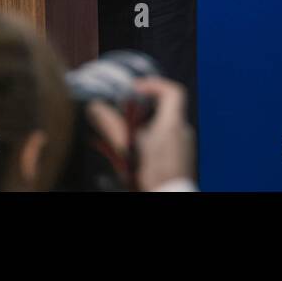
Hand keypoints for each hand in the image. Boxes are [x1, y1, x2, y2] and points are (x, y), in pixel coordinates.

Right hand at [85, 76, 195, 190]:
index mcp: (173, 124)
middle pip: (168, 108)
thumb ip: (112, 125)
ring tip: (130, 136)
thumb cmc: (150, 174)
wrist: (167, 195)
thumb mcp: (127, 149)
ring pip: (167, 125)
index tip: (136, 89)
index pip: (173, 91)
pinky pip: (170, 139)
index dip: (155, 84)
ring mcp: (185, 145)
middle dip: (146, 108)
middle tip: (128, 113)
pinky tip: (140, 152)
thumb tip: (96, 107)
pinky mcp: (183, 157)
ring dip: (148, 125)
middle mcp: (183, 131)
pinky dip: (155, 138)